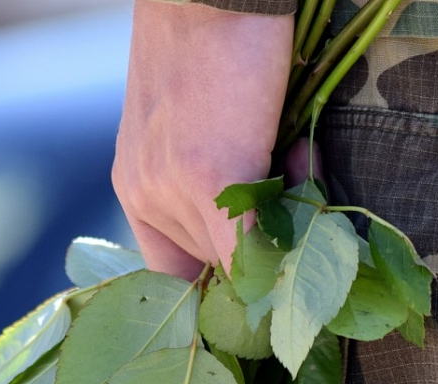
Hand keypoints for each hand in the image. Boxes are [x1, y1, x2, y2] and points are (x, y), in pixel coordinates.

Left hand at [112, 0, 293, 279]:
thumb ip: (220, 191)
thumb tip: (265, 245)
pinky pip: (250, 247)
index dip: (216, 281)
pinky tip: (300, 163)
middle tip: (291, 170)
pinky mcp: (208, 177)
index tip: (256, 266)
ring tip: (294, 150)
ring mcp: (171, 189)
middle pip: (211, 265)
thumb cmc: (213, 48)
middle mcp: (145, 194)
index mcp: (137, 186)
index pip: (173, 270)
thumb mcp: (202, 132)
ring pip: (235, 257)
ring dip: (282, 216)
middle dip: (258, 238)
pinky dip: (286, 234)